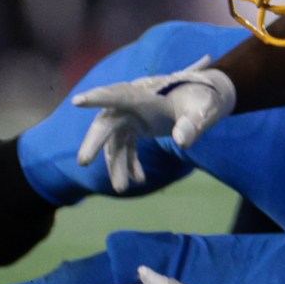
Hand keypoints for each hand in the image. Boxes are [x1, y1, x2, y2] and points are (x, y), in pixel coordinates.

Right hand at [71, 59, 235, 191]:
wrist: (206, 97)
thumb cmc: (204, 98)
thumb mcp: (204, 109)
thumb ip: (194, 124)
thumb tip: (182, 142)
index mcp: (146, 94)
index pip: (120, 94)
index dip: (99, 97)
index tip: (78, 101)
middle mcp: (133, 104)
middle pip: (107, 122)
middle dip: (95, 142)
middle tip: (84, 162)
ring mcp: (132, 115)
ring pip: (115, 141)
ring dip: (117, 165)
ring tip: (122, 189)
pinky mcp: (135, 126)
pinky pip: (125, 147)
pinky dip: (129, 164)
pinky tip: (139, 180)